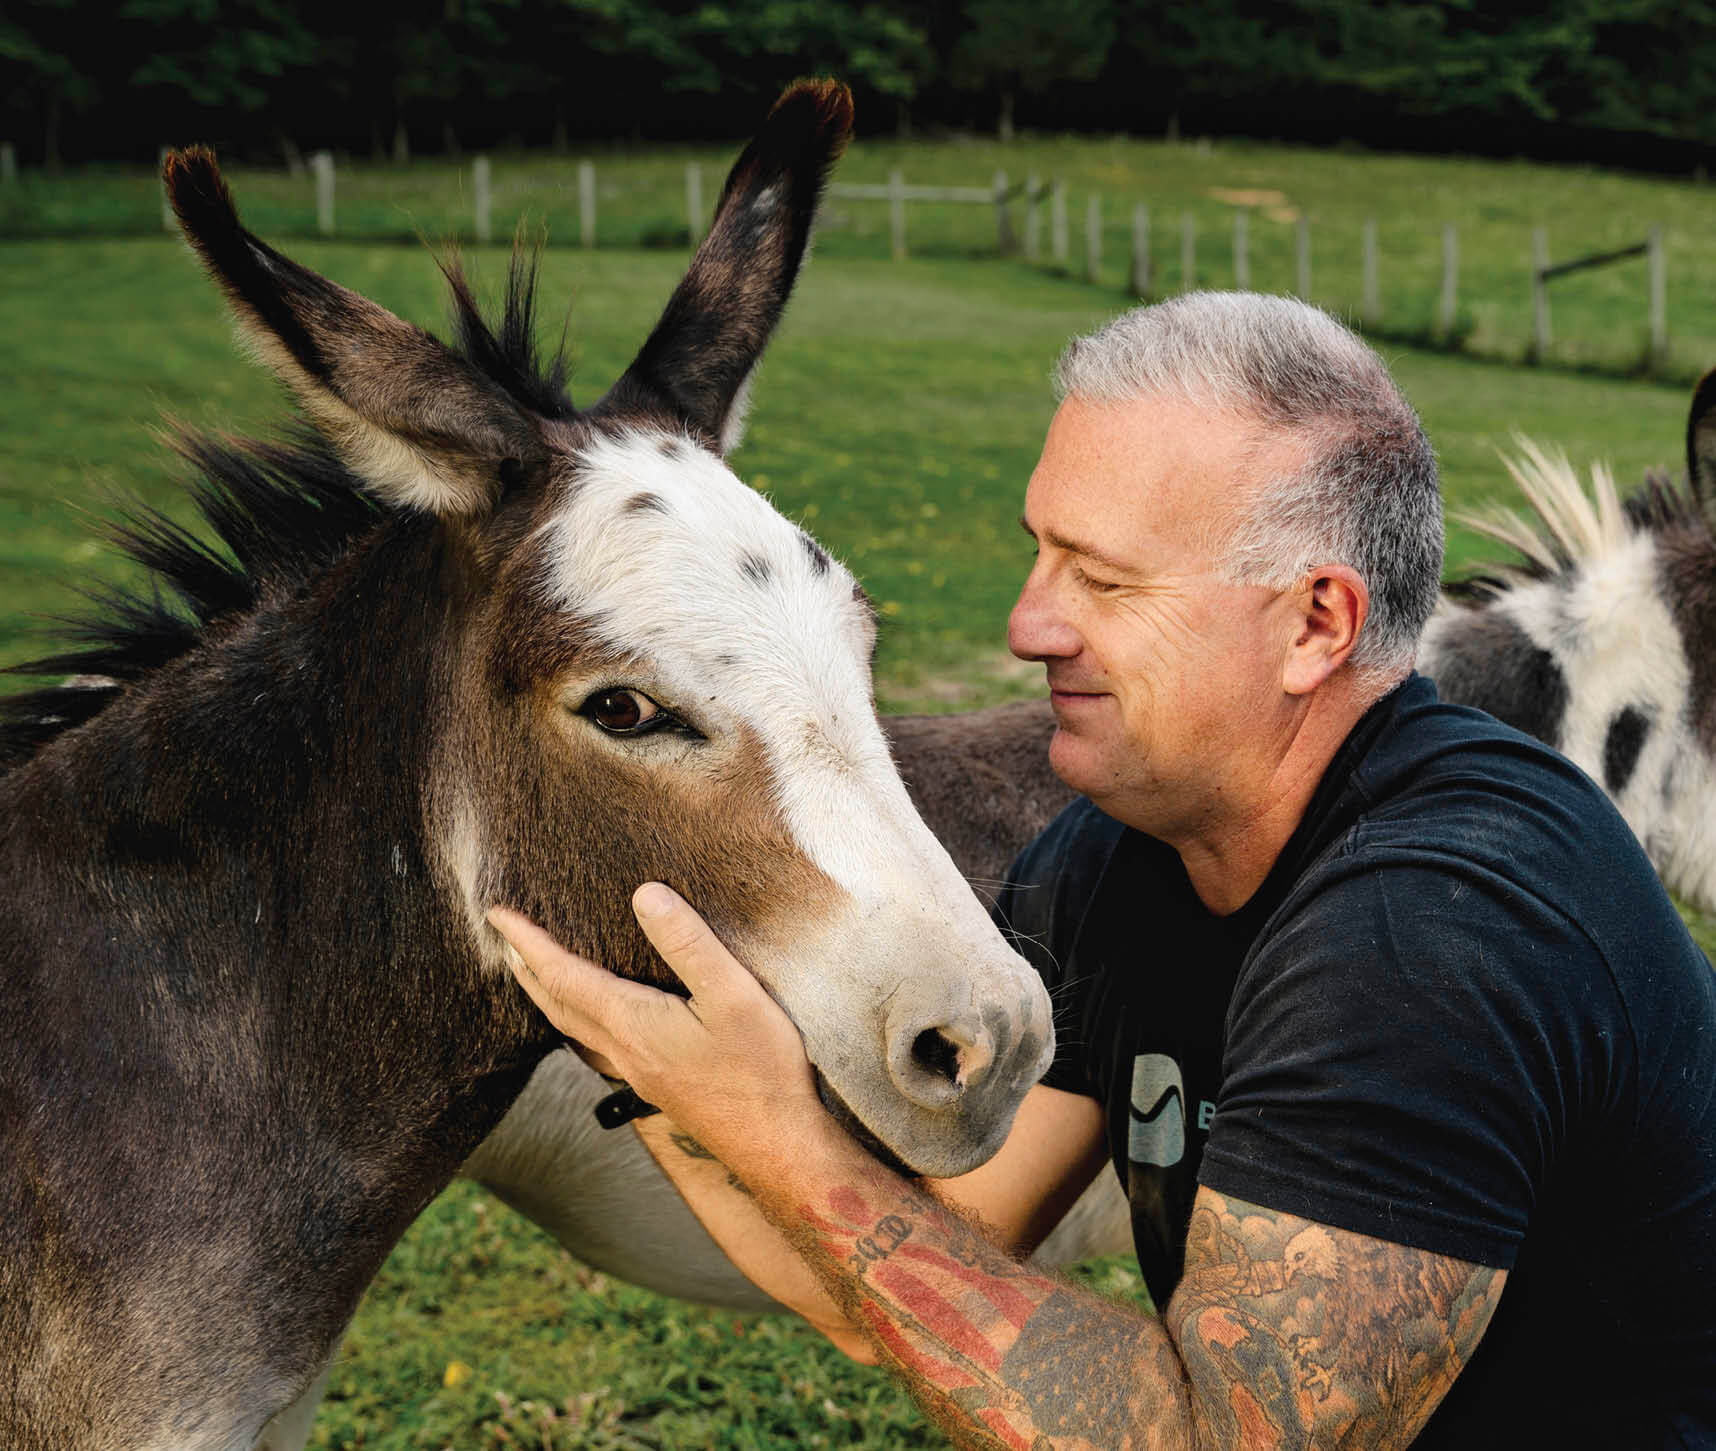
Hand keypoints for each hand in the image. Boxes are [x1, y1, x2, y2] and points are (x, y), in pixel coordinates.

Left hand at [489, 884, 831, 1182]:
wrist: (777, 1148)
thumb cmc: (760, 1071)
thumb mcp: (734, 995)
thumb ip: (688, 944)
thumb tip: (644, 894)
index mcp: (632, 1024)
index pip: (563, 976)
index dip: (528, 942)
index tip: (497, 913)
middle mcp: (623, 1052)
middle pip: (557, 1007)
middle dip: (526, 968)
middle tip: (503, 937)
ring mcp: (638, 1074)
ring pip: (573, 1031)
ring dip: (547, 998)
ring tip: (536, 974)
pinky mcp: (658, 1087)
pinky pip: (596, 1048)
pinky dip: (578, 1024)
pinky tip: (595, 1024)